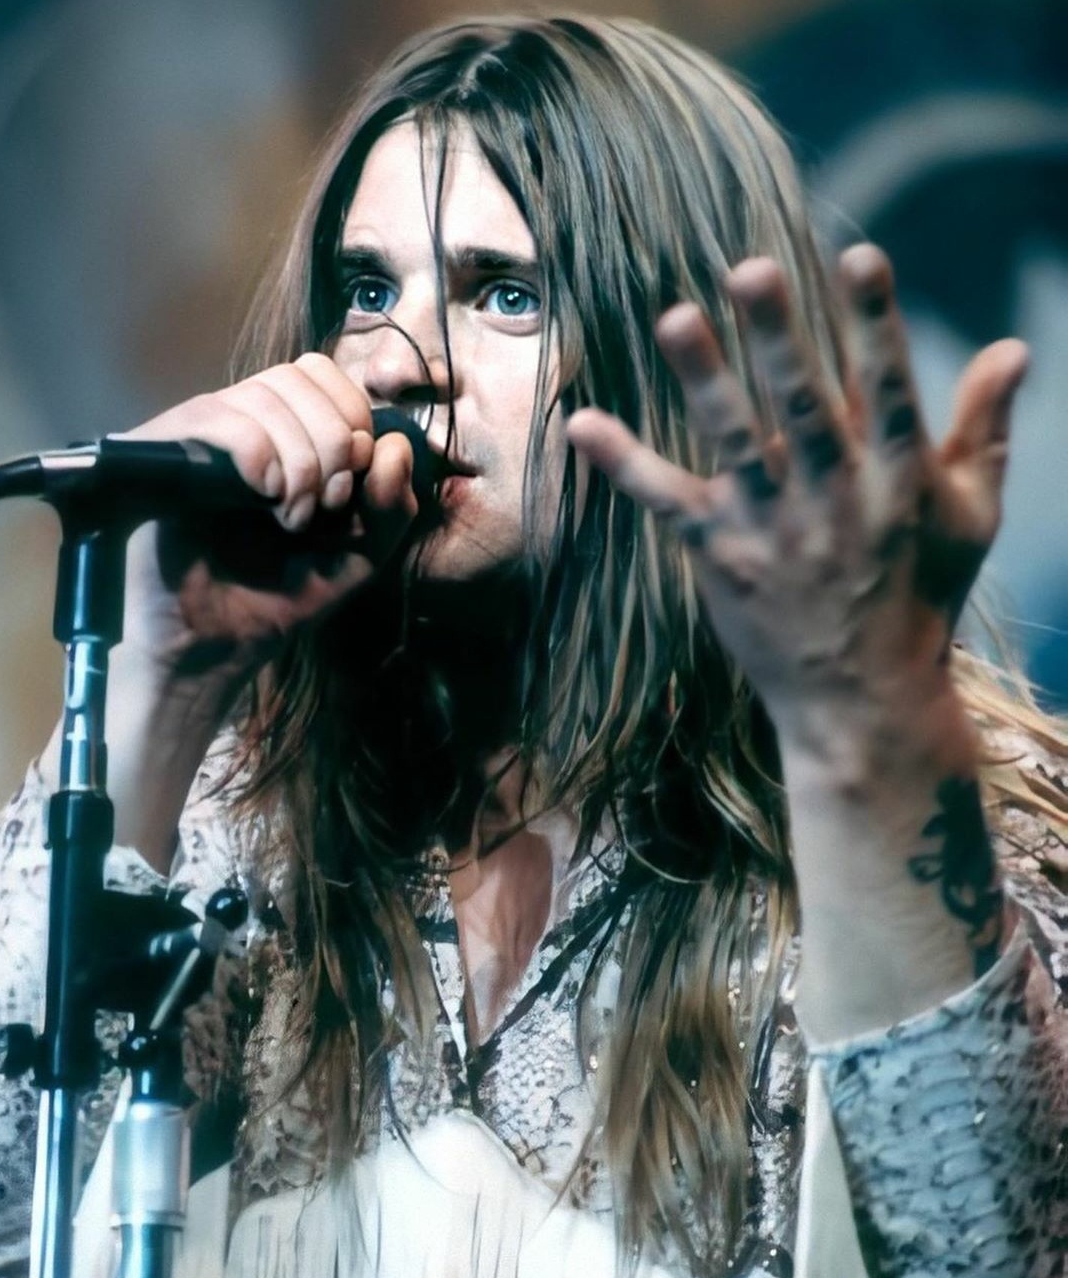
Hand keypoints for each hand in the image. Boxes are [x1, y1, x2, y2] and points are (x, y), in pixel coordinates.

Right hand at [115, 352, 418, 678]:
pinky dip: (261, 455)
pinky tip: (265, 499)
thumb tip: (394, 445)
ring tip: (292, 519)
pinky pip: (220, 418)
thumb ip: (391, 504)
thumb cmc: (280, 597)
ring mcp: (199, 434)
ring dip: (300, 460)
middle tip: (326, 506)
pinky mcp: (162, 452)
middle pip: (300, 377)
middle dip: (334, 442)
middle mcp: (238, 421)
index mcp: (283, 432)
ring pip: (265, 396)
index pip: (322, 374)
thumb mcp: (360, 554)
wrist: (216, 646)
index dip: (352, 416)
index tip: (354, 483)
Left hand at [568, 245, 1027, 750]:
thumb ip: (983, 430)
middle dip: (779, 338)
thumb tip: (1014, 346)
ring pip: (735, 444)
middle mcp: (836, 498)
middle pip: (804, 406)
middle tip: (751, 269)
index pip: (890, 388)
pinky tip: (582, 422)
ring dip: (705, 380)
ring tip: (675, 316)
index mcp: (900, 481)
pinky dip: (625, 465)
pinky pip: (668, 505)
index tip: (858, 256)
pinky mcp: (721, 557)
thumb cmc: (921, 596)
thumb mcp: (970, 518)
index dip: (875, 323)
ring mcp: (774, 529)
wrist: (863, 701)